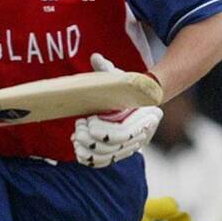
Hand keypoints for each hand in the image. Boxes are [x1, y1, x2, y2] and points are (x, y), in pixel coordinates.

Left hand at [73, 53, 162, 167]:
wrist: (138, 101)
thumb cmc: (127, 88)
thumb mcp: (120, 78)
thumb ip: (107, 70)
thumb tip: (95, 58)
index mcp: (145, 117)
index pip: (123, 133)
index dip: (103, 129)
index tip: (89, 118)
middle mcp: (142, 135)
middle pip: (113, 146)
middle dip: (92, 139)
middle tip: (79, 126)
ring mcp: (132, 146)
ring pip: (108, 157)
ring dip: (88, 150)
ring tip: (76, 136)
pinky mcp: (121, 153)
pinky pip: (105, 162)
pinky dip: (89, 159)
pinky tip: (78, 149)